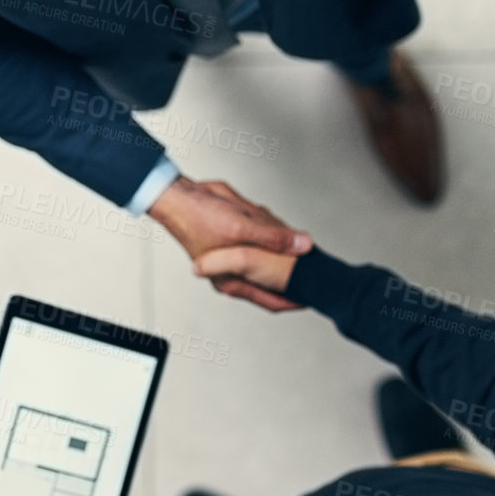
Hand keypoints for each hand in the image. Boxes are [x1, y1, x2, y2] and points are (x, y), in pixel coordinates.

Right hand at [149, 176, 309, 311]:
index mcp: (233, 281)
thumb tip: (305, 246)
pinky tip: (250, 212)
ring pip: (270, 249)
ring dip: (270, 233)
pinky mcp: (236, 238)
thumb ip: (275, 239)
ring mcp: (236, 256)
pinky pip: (261, 232)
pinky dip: (261, 222)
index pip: (272, 300)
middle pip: (274, 272)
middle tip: (291, 241)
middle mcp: (234, 273)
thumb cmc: (199, 216)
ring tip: (255, 219)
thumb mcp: (242, 228)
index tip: (318, 294)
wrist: (177, 195)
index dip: (296, 299)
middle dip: (282, 254)